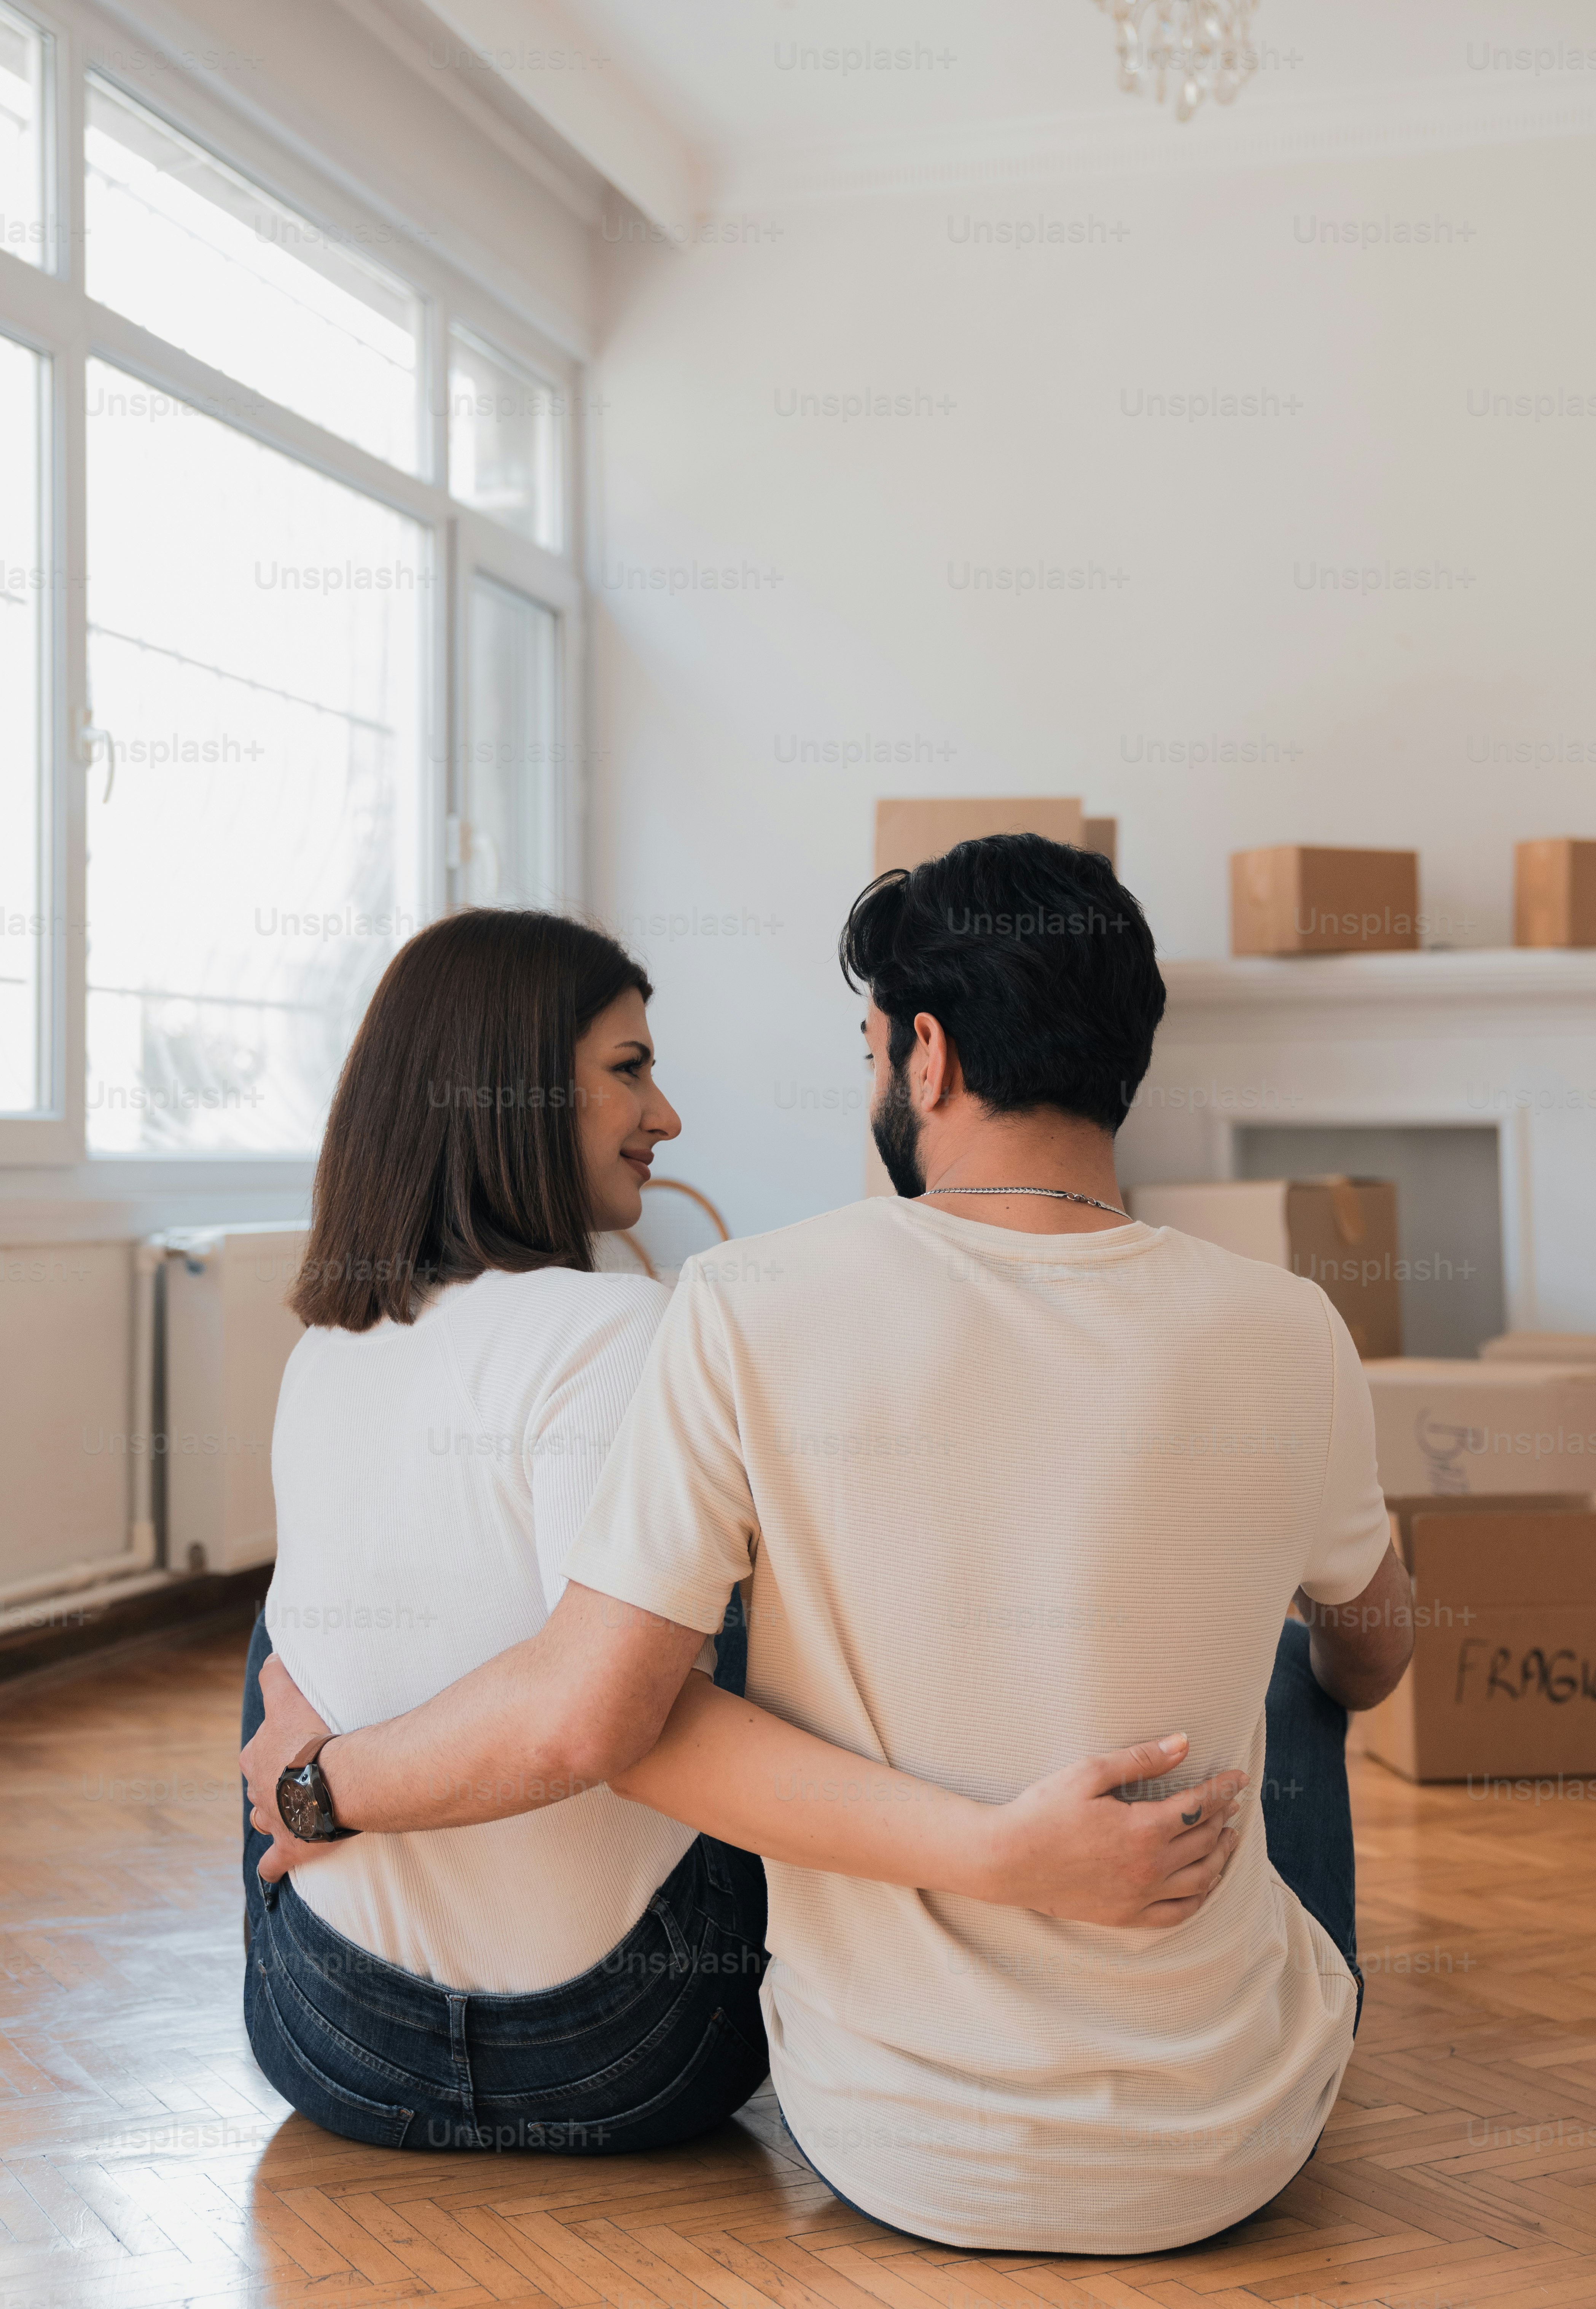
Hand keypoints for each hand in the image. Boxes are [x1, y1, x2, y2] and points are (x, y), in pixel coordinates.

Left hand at [241, 1653, 335, 1883]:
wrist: (336, 1779)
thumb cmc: (314, 1736)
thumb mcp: (289, 1695)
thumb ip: (276, 1673)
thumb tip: (270, 1655)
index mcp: (255, 1755)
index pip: (257, 1750)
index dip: (274, 1748)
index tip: (292, 1744)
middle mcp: (257, 1790)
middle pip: (259, 1785)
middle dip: (272, 1782)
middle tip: (299, 1775)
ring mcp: (272, 1821)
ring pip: (264, 1818)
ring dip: (274, 1816)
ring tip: (292, 1812)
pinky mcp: (290, 1848)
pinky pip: (273, 1862)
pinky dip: (272, 1866)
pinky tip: (274, 1869)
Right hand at [982, 1732, 1245, 1925]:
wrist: (1007, 1860)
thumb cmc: (1043, 1810)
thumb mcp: (1090, 1773)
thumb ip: (1141, 1760)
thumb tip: (1184, 1743)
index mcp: (1142, 1828)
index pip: (1199, 1806)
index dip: (1223, 1789)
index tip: (1239, 1777)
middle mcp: (1149, 1867)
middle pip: (1204, 1839)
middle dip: (1223, 1816)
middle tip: (1232, 1801)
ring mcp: (1140, 1895)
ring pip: (1200, 1879)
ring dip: (1220, 1855)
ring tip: (1228, 1837)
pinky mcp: (1127, 1915)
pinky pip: (1179, 1912)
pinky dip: (1200, 1896)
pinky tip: (1205, 1881)